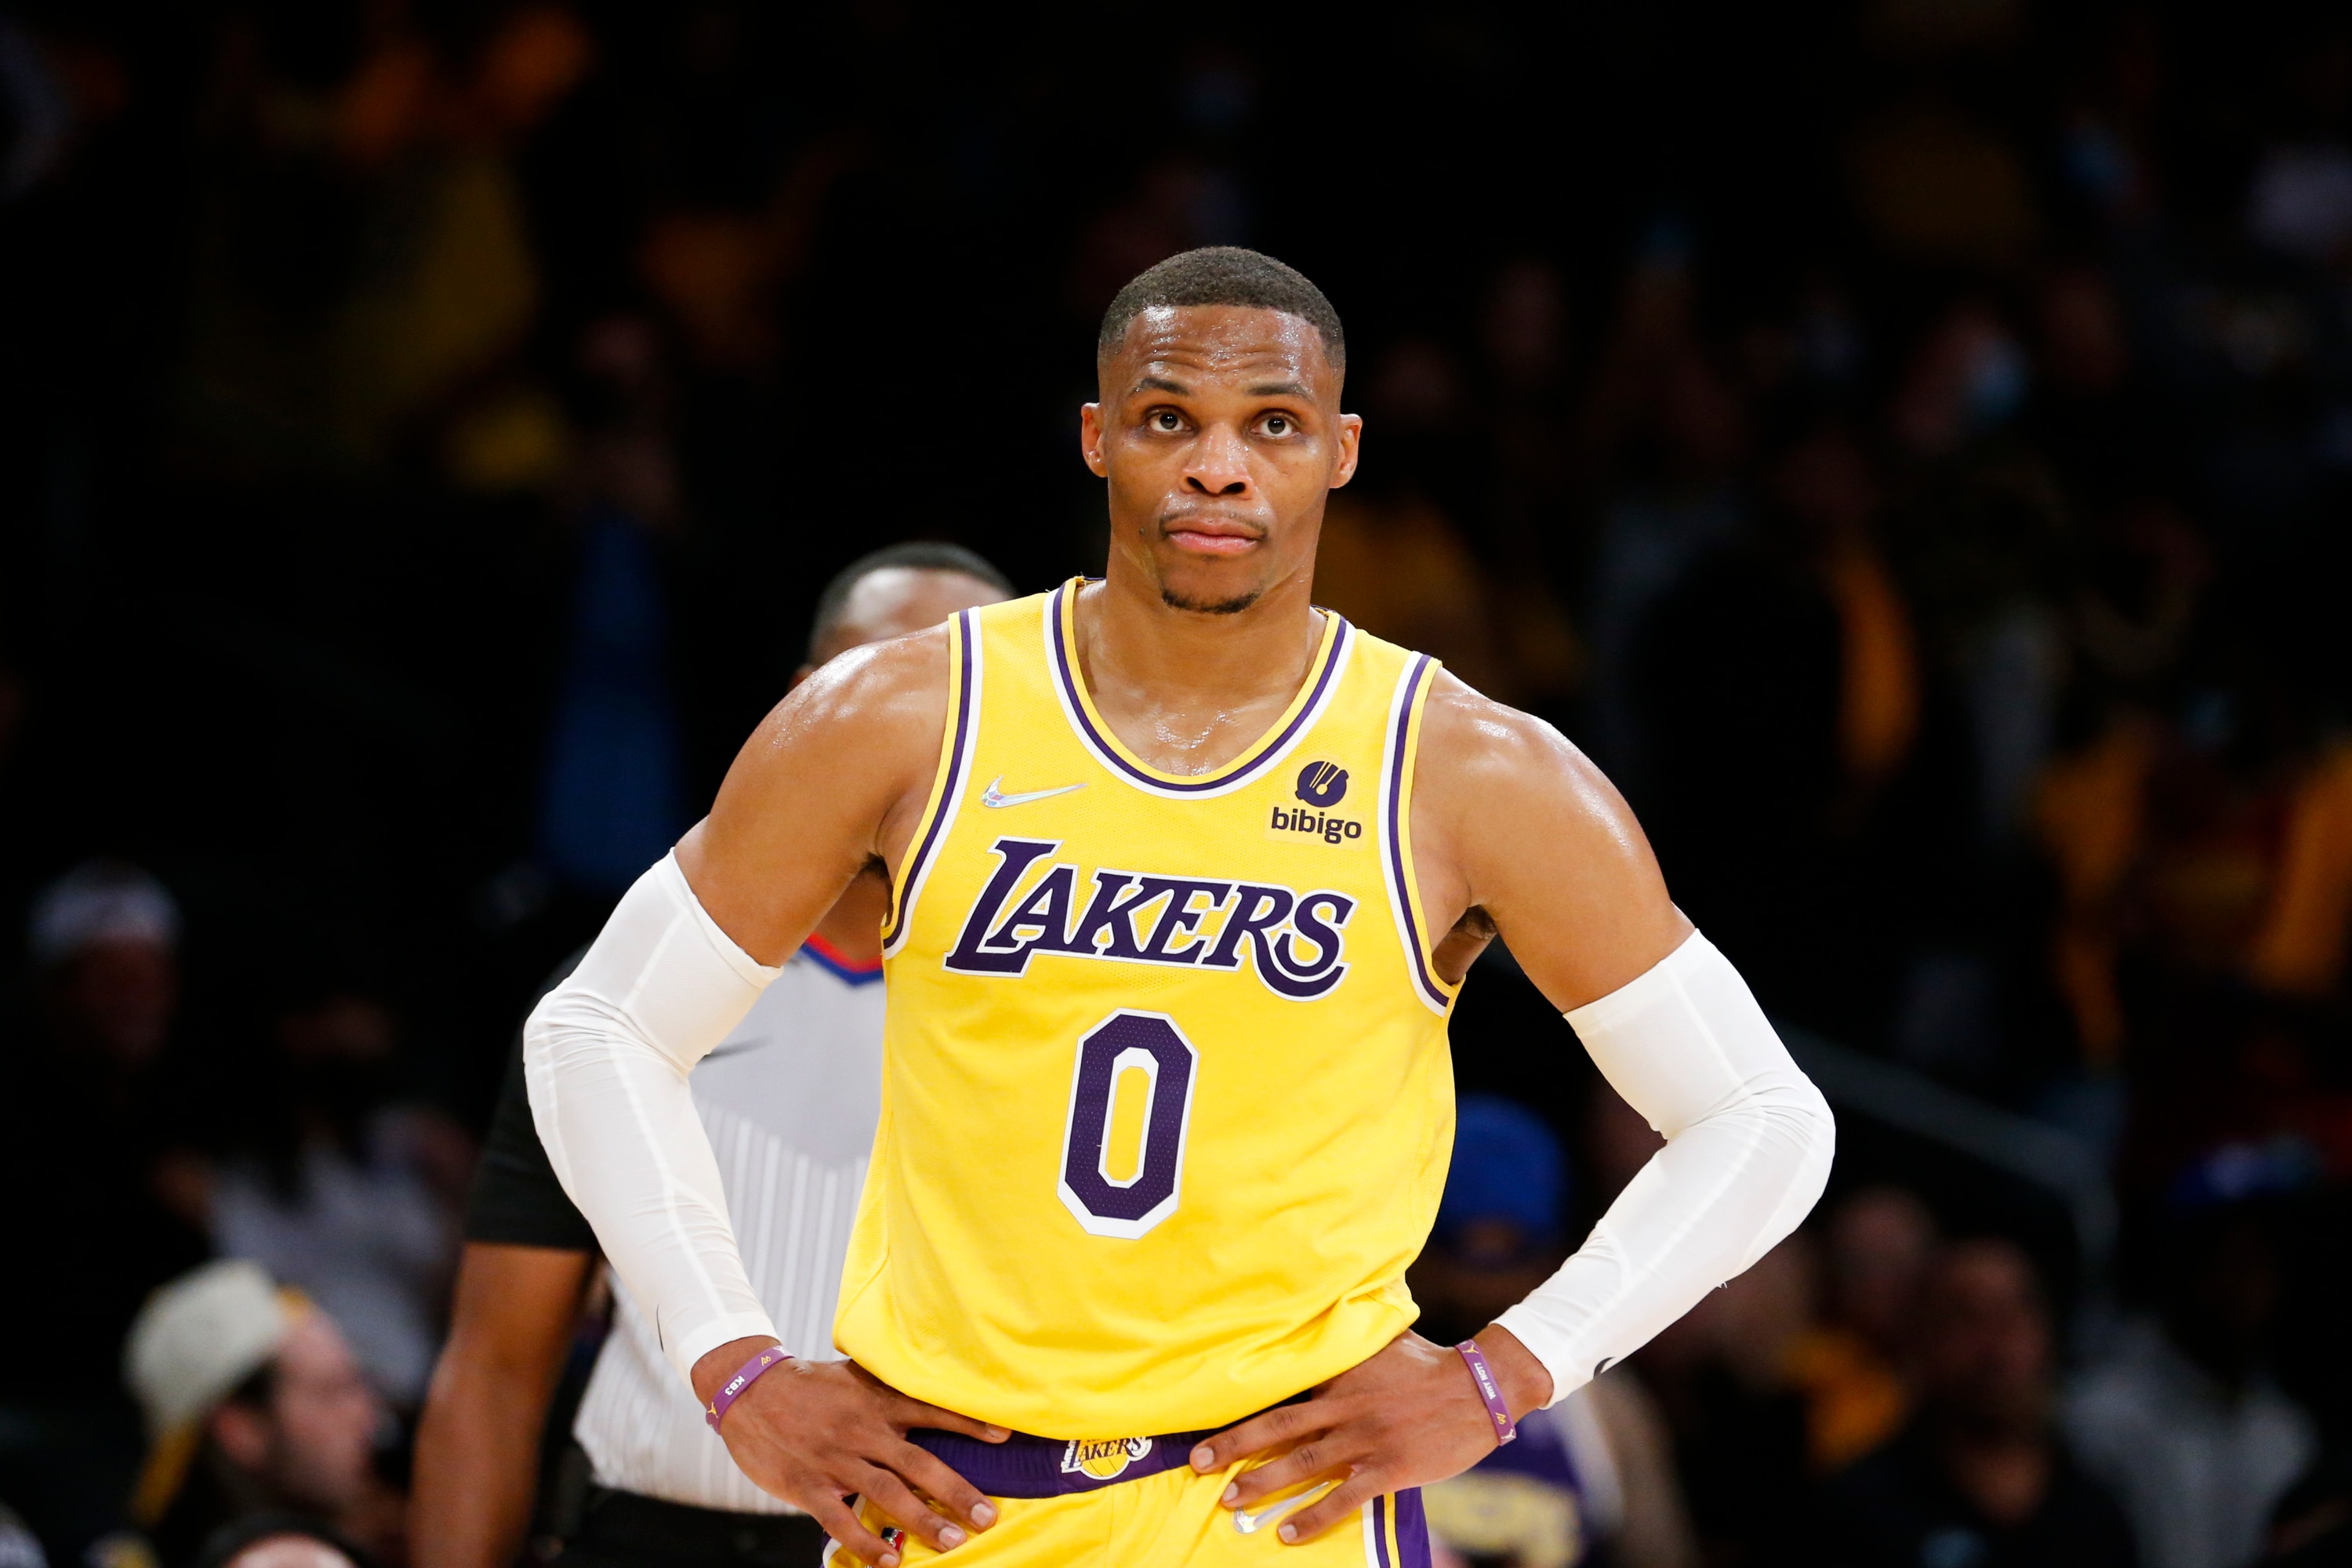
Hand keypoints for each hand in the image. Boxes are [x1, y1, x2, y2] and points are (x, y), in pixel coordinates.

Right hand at [692, 1337, 1007, 1565]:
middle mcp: (863, 1430)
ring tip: (953, 1543)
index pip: (931, 1410)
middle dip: (956, 1492)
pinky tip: (890, 1562)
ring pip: (887, 1493)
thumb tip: (931, 1388)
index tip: (1004, 1436)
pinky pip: (841, 1520)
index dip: (968, 1423)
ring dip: (922, 1520)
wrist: (748, 1390)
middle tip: (988, 1516)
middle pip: (918, 1463)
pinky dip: (866, 1543)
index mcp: (876, 1401)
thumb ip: (888, 1388)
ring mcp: (836, 1460)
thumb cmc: (808, 1385)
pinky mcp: (809, 1486)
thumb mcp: (852, 1376)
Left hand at [1186, 1325, 1552, 1544]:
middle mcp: (1345, 1406)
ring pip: (1303, 1463)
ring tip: (1231, 1501)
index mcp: (1341, 1374)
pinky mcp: (1389, 1468)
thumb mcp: (1384, 1342)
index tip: (1210, 1418)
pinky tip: (1289, 1532)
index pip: (1285, 1390)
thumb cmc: (1430, 1365)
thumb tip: (1326, 1310)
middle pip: (1279, 1426)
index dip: (1246, 1405)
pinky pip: (1344, 1498)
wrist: (1480, 1388)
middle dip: (1235, 1446)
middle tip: (1198, 1463)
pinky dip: (1314, 1516)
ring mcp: (1366, 1438)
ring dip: (1263, 1483)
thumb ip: (1351, 1338)